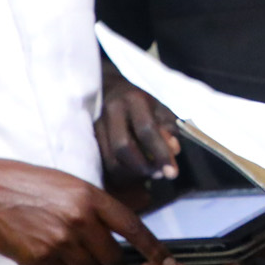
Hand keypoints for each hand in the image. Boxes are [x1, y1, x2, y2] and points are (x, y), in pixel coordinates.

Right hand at [0, 156, 182, 264]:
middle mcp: (80, 220)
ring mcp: (60, 241)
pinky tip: (44, 251)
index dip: (154, 248)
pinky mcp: (40, 258)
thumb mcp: (68, 184)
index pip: (132, 227)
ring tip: (64, 252)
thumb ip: (97, 204)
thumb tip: (129, 216)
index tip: (169, 264)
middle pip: (113, 258)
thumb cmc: (27, 184)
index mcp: (90, 197)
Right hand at [97, 63, 180, 180]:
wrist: (110, 90)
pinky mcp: (90, 137)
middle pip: (122, 147)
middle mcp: (112, 111)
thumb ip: (169, 129)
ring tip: (148, 174)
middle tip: (159, 174)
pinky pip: (104, 163)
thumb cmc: (142, 103)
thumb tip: (173, 151)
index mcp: (133, 100)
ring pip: (110, 159)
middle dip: (142, 167)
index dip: (160, 153)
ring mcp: (97, 124)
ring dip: (132, 174)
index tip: (172, 173)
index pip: (146, 130)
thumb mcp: (161, 109)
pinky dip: (121, 173)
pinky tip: (134, 172)